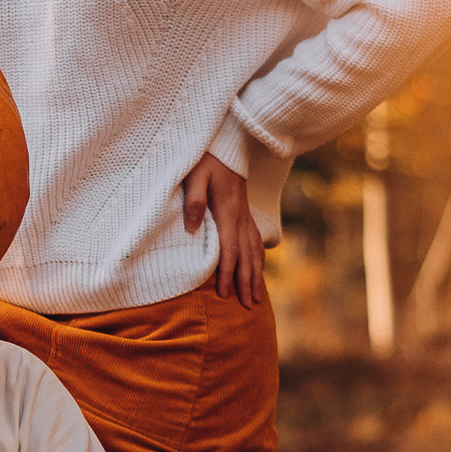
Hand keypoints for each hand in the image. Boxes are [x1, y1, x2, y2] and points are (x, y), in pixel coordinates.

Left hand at [181, 152, 264, 306]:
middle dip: (246, 283)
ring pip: (254, 251)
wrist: (227, 144)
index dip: (227, 273)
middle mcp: (240, 217)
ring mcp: (245, 216)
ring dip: (256, 276)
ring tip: (256, 298)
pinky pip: (256, 241)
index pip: (229, 249)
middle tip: (247, 307)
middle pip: (246, 256)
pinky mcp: (245, 214)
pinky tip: (258, 271)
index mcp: (227, 211)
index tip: (224, 293)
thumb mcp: (194, 176)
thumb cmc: (205, 160)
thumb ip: (194, 202)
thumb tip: (192, 229)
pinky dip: (259, 259)